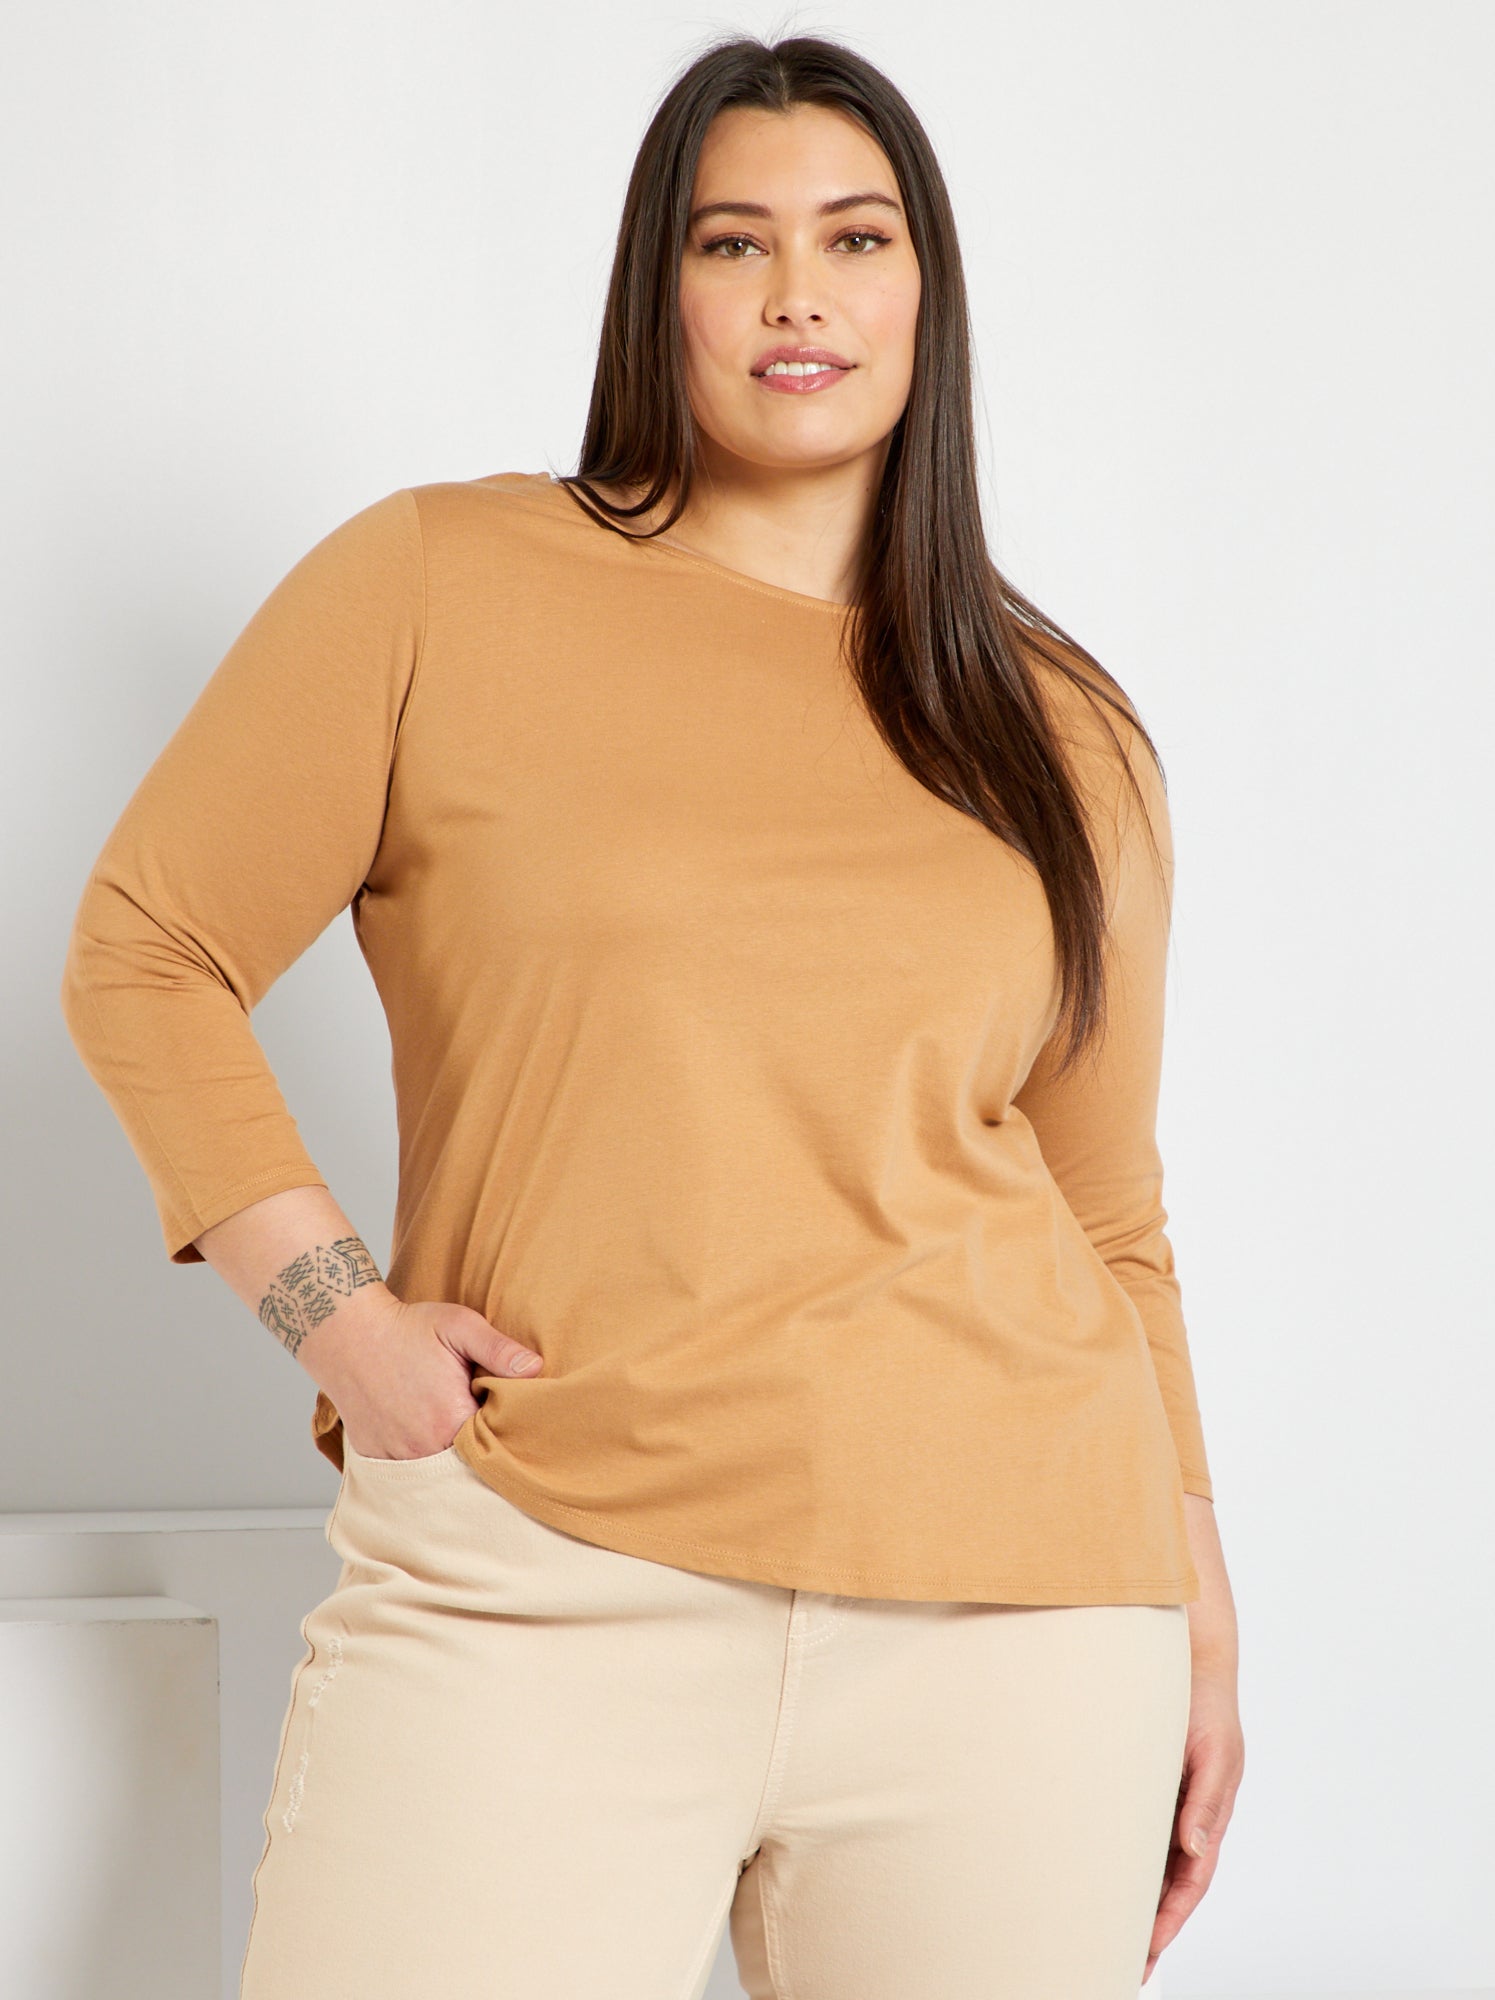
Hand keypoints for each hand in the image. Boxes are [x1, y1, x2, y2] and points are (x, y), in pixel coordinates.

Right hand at [306, 1291, 543, 1460]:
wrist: (347, 1332)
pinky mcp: (373, 1456)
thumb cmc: (407, 1327)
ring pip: (435, 1469)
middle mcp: (424, 1447)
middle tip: (479, 1423)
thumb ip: (499, 1349)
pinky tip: (419, 1432)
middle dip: (476, 1448)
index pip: (494, 1443)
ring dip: (446, 1455)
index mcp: (451, 1420)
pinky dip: (416, 1457)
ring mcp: (396, 1455)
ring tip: (448, 1427)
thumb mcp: (460, 1326)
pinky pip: (404, 1468)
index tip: (502, 1414)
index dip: (502, 1431)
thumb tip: (537, 1369)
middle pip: (466, 1462)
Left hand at [1141, 1660, 1244, 1982]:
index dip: (1172, 1918)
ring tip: (1110, 1931)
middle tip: (1126, 1960)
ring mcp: (1170, 1804)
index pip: (1191, 1882)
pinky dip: (1126, 1860)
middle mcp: (1189, 1817)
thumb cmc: (1208, 1707)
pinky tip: (1102, 1876)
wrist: (1192, 1664)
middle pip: (1172, 1883)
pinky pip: (1138, 1832)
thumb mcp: (1214, 1753)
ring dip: (1139, 1897)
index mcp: (1210, 1817)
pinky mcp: (1150, 1786)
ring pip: (1154, 1863)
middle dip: (1153, 1923)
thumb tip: (1195, 1848)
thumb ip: (1205, 1802)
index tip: (1149, 1949)